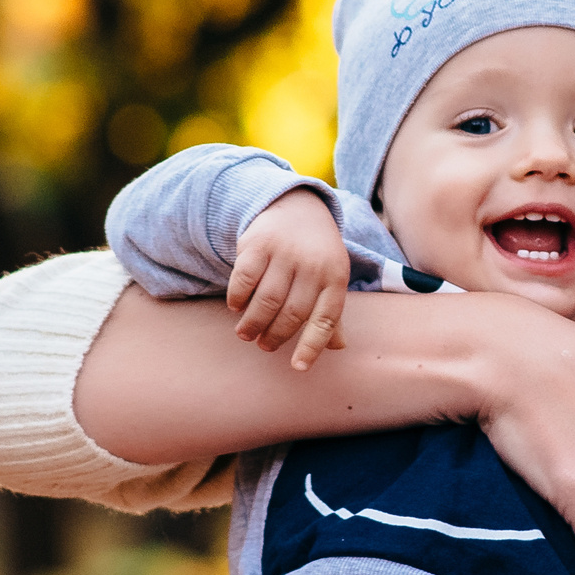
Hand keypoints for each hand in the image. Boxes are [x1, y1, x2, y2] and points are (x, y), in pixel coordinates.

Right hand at [228, 190, 351, 369]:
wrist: (297, 207)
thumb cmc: (316, 254)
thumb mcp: (330, 279)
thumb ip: (331, 313)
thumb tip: (338, 347)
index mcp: (336, 278)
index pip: (326, 320)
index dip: (312, 346)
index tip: (298, 367)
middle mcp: (313, 265)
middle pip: (292, 314)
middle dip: (275, 336)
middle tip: (264, 346)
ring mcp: (286, 253)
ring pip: (266, 300)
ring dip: (253, 324)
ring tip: (246, 334)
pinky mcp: (259, 242)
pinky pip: (244, 279)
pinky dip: (238, 299)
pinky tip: (236, 308)